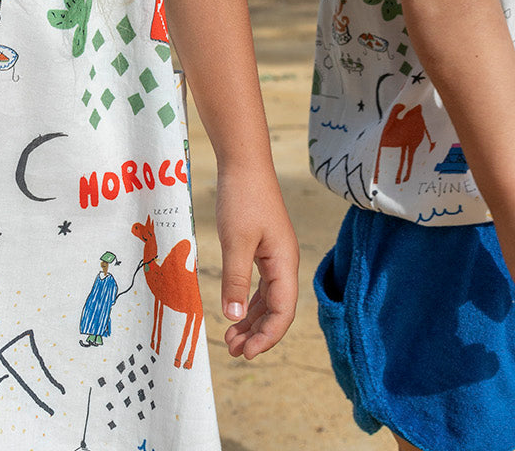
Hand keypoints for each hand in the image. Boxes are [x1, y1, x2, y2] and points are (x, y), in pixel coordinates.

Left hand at [214, 166, 298, 358]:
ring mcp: (274, 255)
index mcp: (284, 263)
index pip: (283, 311)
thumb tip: (233, 318)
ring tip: (230, 339)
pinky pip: (260, 284)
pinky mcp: (263, 247)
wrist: (244, 162)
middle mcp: (284, 262)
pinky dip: (247, 301)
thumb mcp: (236, 241)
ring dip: (251, 320)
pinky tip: (235, 312)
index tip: (246, 353)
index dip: (267, 336)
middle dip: (257, 333)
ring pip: (268, 299)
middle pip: (277, 309)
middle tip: (233, 351)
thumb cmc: (242, 198)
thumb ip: (236, 279)